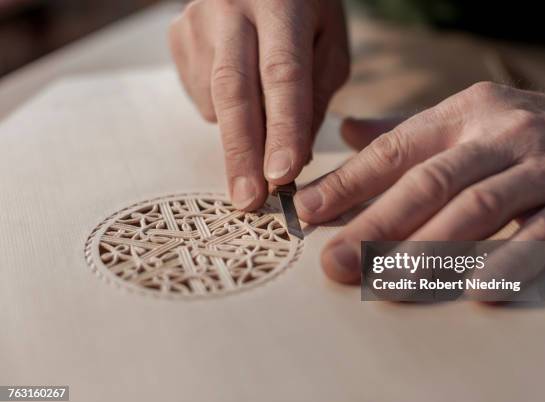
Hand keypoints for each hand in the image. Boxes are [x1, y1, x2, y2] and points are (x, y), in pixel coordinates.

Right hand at [169, 0, 349, 209]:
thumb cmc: (304, 9)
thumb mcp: (329, 42)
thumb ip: (315, 95)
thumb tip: (292, 159)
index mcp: (280, 4)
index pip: (282, 74)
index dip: (282, 128)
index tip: (282, 175)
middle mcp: (230, 9)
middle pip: (232, 91)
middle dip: (241, 154)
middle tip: (248, 201)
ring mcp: (196, 22)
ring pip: (215, 100)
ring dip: (242, 130)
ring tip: (263, 112)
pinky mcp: (177, 37)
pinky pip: (201, 95)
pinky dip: (225, 110)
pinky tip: (241, 87)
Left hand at [295, 82, 544, 286]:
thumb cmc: (525, 131)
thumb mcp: (468, 116)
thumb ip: (406, 129)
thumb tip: (346, 130)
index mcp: (464, 113)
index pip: (395, 149)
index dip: (349, 182)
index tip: (308, 210)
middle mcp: (501, 135)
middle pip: (429, 183)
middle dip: (376, 225)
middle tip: (338, 262)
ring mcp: (543, 168)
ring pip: (477, 210)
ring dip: (429, 251)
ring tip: (387, 283)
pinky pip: (541, 236)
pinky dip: (507, 263)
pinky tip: (474, 289)